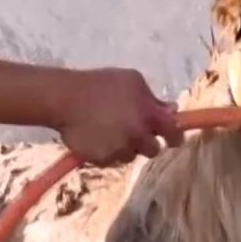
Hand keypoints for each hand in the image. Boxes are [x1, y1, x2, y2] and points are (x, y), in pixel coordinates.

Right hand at [45, 68, 184, 166]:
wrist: (65, 99)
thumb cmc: (101, 84)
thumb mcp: (133, 81)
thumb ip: (154, 98)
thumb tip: (172, 111)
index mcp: (149, 115)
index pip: (173, 134)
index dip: (175, 137)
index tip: (173, 139)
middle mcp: (138, 136)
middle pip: (153, 150)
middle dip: (146, 142)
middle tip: (134, 130)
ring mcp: (120, 150)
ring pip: (130, 155)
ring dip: (125, 146)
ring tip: (110, 130)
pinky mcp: (103, 160)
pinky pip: (111, 160)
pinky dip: (107, 151)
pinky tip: (97, 136)